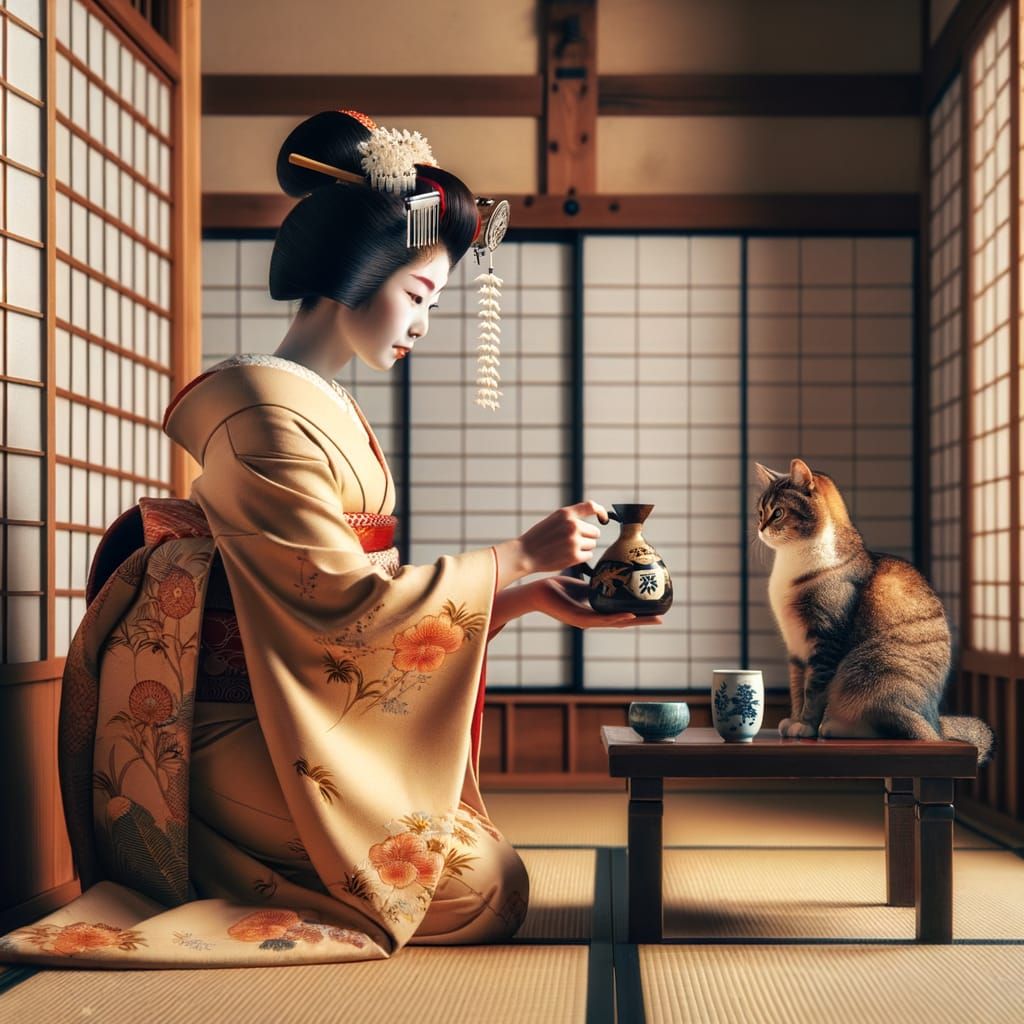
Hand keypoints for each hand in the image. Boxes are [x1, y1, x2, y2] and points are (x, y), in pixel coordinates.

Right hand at [516, 501, 607, 575]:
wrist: (525, 554)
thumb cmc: (539, 537)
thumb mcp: (553, 519)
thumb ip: (571, 517)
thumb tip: (594, 515)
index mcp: (566, 514)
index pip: (592, 507)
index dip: (602, 512)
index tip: (603, 519)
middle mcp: (572, 526)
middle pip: (595, 532)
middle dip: (587, 537)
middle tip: (572, 541)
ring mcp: (574, 541)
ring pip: (592, 544)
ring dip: (583, 547)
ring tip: (566, 548)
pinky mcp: (574, 556)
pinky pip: (588, 555)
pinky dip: (581, 557)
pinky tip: (567, 556)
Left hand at [532, 576, 663, 628]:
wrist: (538, 591)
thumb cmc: (558, 588)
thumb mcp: (583, 586)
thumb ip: (598, 586)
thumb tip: (613, 575)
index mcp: (595, 613)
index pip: (621, 615)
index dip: (639, 615)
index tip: (656, 611)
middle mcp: (593, 620)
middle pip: (623, 622)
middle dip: (642, 620)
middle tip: (662, 618)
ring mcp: (586, 622)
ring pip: (615, 623)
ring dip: (635, 622)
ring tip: (652, 619)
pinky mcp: (578, 619)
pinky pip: (600, 619)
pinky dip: (616, 618)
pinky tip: (629, 616)